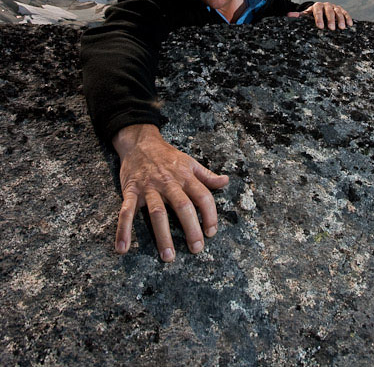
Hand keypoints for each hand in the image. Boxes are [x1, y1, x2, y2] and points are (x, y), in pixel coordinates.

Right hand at [112, 124, 228, 261]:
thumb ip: (207, 175)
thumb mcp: (189, 161)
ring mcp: (149, 187)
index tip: (211, 232)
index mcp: (185, 176)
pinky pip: (126, 211)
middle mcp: (168, 182)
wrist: (139, 142)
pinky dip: (123, 229)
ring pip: (157, 212)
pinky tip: (123, 248)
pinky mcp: (131, 191)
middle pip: (182, 206)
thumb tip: (225, 181)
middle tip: (196, 249)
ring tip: (168, 256)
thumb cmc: (167, 156)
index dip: (210, 214)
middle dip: (191, 228)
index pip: (203, 196)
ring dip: (162, 235)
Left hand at [287, 2, 352, 29]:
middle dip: (331, 19)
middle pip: (329, 11)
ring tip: (342, 28)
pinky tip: (350, 24)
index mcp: (316, 6)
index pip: (317, 11)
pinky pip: (345, 13)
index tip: (320, 27)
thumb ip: (298, 16)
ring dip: (340, 19)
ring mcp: (334, 7)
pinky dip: (348, 18)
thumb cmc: (312, 16)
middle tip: (332, 28)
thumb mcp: (305, 16)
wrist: (320, 11)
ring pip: (338, 11)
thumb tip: (289, 15)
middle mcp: (326, 5)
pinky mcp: (341, 10)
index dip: (319, 18)